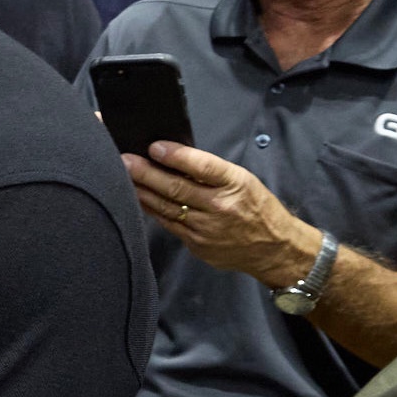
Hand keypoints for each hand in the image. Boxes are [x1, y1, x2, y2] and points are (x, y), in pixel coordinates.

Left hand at [123, 141, 321, 286]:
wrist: (274, 249)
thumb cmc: (257, 207)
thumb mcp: (243, 180)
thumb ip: (211, 171)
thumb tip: (172, 156)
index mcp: (235, 185)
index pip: (203, 167)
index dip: (176, 156)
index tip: (154, 146)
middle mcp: (219, 207)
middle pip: (176, 188)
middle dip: (146, 173)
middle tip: (123, 159)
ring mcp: (205, 230)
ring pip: (165, 207)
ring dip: (141, 191)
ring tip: (122, 176)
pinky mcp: (196, 245)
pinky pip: (168, 223)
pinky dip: (151, 209)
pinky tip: (138, 197)